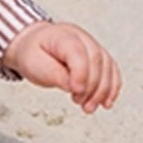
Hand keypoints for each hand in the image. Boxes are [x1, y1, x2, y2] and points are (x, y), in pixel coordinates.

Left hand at [2, 20, 120, 113]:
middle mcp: (81, 37)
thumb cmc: (32, 54)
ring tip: (89, 107)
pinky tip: (105, 102)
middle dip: (92, 86)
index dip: (80, 73)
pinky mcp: (98, 57)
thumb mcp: (34, 65)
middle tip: (80, 103)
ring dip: (102, 91)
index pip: (77, 51)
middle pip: (96, 60)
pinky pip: (111, 71)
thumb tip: (74, 87)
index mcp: (62, 35)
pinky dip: (111, 88)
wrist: (31, 47)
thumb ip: (55, 75)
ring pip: (107, 66)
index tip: (76, 91)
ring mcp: (92, 45)